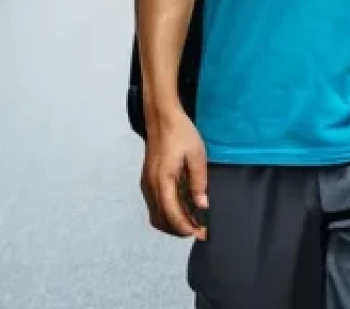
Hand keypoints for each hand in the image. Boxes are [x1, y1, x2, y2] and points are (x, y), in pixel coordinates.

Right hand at [141, 111, 208, 239]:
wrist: (162, 116)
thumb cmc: (180, 132)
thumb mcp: (196, 155)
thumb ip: (199, 182)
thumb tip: (202, 205)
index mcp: (162, 180)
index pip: (172, 215)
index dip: (186, 229)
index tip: (200, 234)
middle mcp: (150, 186)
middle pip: (161, 220)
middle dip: (179, 230)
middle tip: (199, 230)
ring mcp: (147, 183)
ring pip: (156, 215)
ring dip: (172, 223)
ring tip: (192, 222)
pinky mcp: (147, 179)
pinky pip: (155, 204)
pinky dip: (167, 213)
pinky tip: (182, 209)